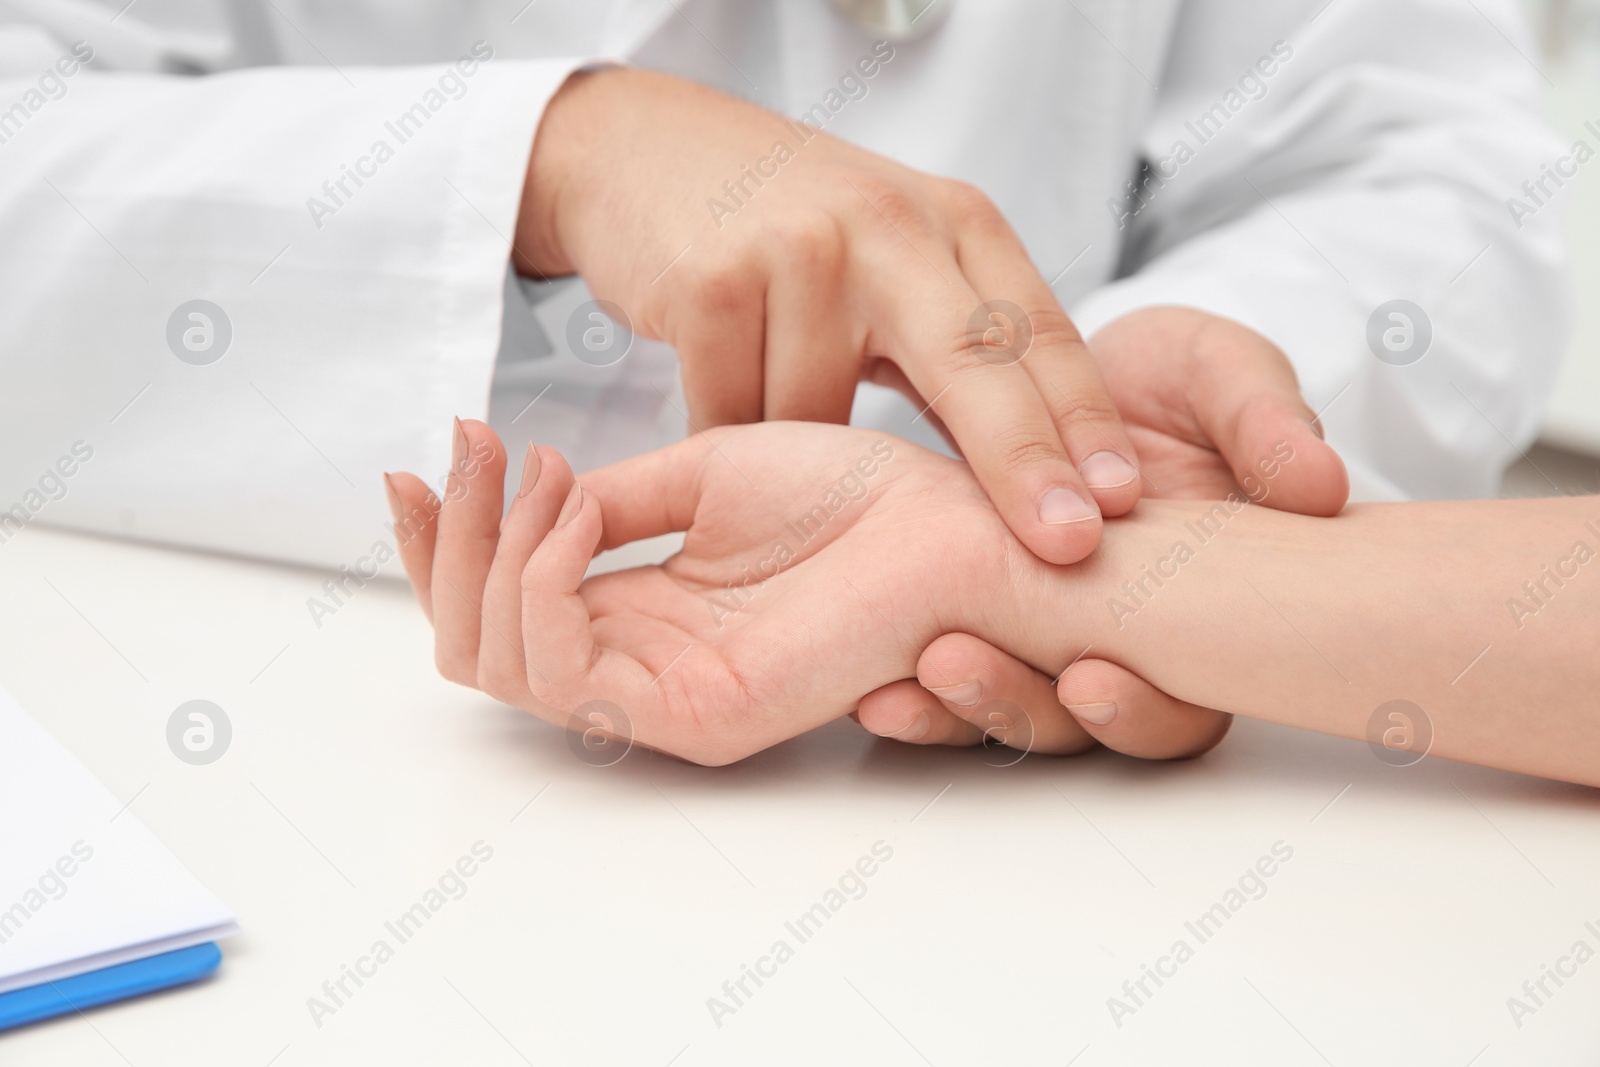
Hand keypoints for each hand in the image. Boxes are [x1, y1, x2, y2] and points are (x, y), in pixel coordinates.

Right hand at [386, 419, 1061, 765]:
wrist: (955, 521)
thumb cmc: (855, 493)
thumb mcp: (702, 473)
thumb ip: (608, 501)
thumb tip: (524, 494)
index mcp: (644, 610)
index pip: (502, 602)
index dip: (450, 535)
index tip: (435, 450)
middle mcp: (643, 662)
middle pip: (478, 644)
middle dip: (450, 544)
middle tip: (461, 455)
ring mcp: (666, 695)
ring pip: (501, 664)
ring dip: (489, 555)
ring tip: (537, 477)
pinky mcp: (699, 713)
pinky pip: (566, 673)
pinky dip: (539, 585)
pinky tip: (568, 513)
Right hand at [515, 66, 1142, 566]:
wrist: (646, 150)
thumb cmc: (788, 226)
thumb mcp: (897, 261)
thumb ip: (960, 348)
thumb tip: (1039, 476)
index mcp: (954, 225)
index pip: (1040, 333)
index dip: (1086, 423)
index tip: (1121, 503)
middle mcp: (890, 226)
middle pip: (976, 361)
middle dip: (1026, 459)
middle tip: (1069, 541)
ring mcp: (800, 250)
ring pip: (825, 421)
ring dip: (804, 461)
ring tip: (775, 422)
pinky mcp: (713, 282)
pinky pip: (738, 417)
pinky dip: (731, 434)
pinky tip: (720, 401)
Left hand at [855, 308, 1347, 756]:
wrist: (1086, 367)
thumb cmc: (1178, 382)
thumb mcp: (1227, 378)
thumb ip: (1264, 424)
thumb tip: (1316, 482)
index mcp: (1193, 624)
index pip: (1178, 708)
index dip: (1140, 707)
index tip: (1094, 682)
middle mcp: (1114, 650)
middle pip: (1070, 730)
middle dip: (1016, 708)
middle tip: (953, 673)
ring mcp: (1032, 638)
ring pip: (994, 707)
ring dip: (943, 706)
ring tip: (886, 689)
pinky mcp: (956, 609)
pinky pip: (922, 660)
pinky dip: (893, 672)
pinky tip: (852, 672)